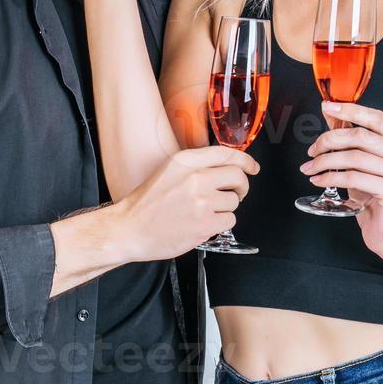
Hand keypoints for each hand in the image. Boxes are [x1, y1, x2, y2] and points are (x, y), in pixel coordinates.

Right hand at [115, 146, 260, 260]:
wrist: (130, 229)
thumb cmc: (146, 203)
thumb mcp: (169, 171)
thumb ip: (196, 165)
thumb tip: (227, 166)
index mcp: (185, 161)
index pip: (227, 154)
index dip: (245, 160)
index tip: (252, 167)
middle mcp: (195, 178)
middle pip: (237, 176)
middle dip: (241, 186)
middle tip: (236, 193)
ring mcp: (201, 202)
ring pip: (234, 201)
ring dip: (226, 207)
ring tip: (207, 212)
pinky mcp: (205, 224)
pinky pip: (229, 220)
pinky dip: (221, 223)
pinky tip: (205, 223)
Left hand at [301, 101, 382, 257]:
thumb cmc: (372, 196)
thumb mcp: (359, 163)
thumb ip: (348, 138)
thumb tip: (330, 113)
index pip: (377, 118)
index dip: (351, 110)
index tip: (327, 106)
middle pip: (361, 137)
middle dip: (330, 140)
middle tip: (312, 150)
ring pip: (355, 157)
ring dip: (326, 161)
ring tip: (310, 167)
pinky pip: (354, 178)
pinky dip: (331, 177)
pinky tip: (319, 180)